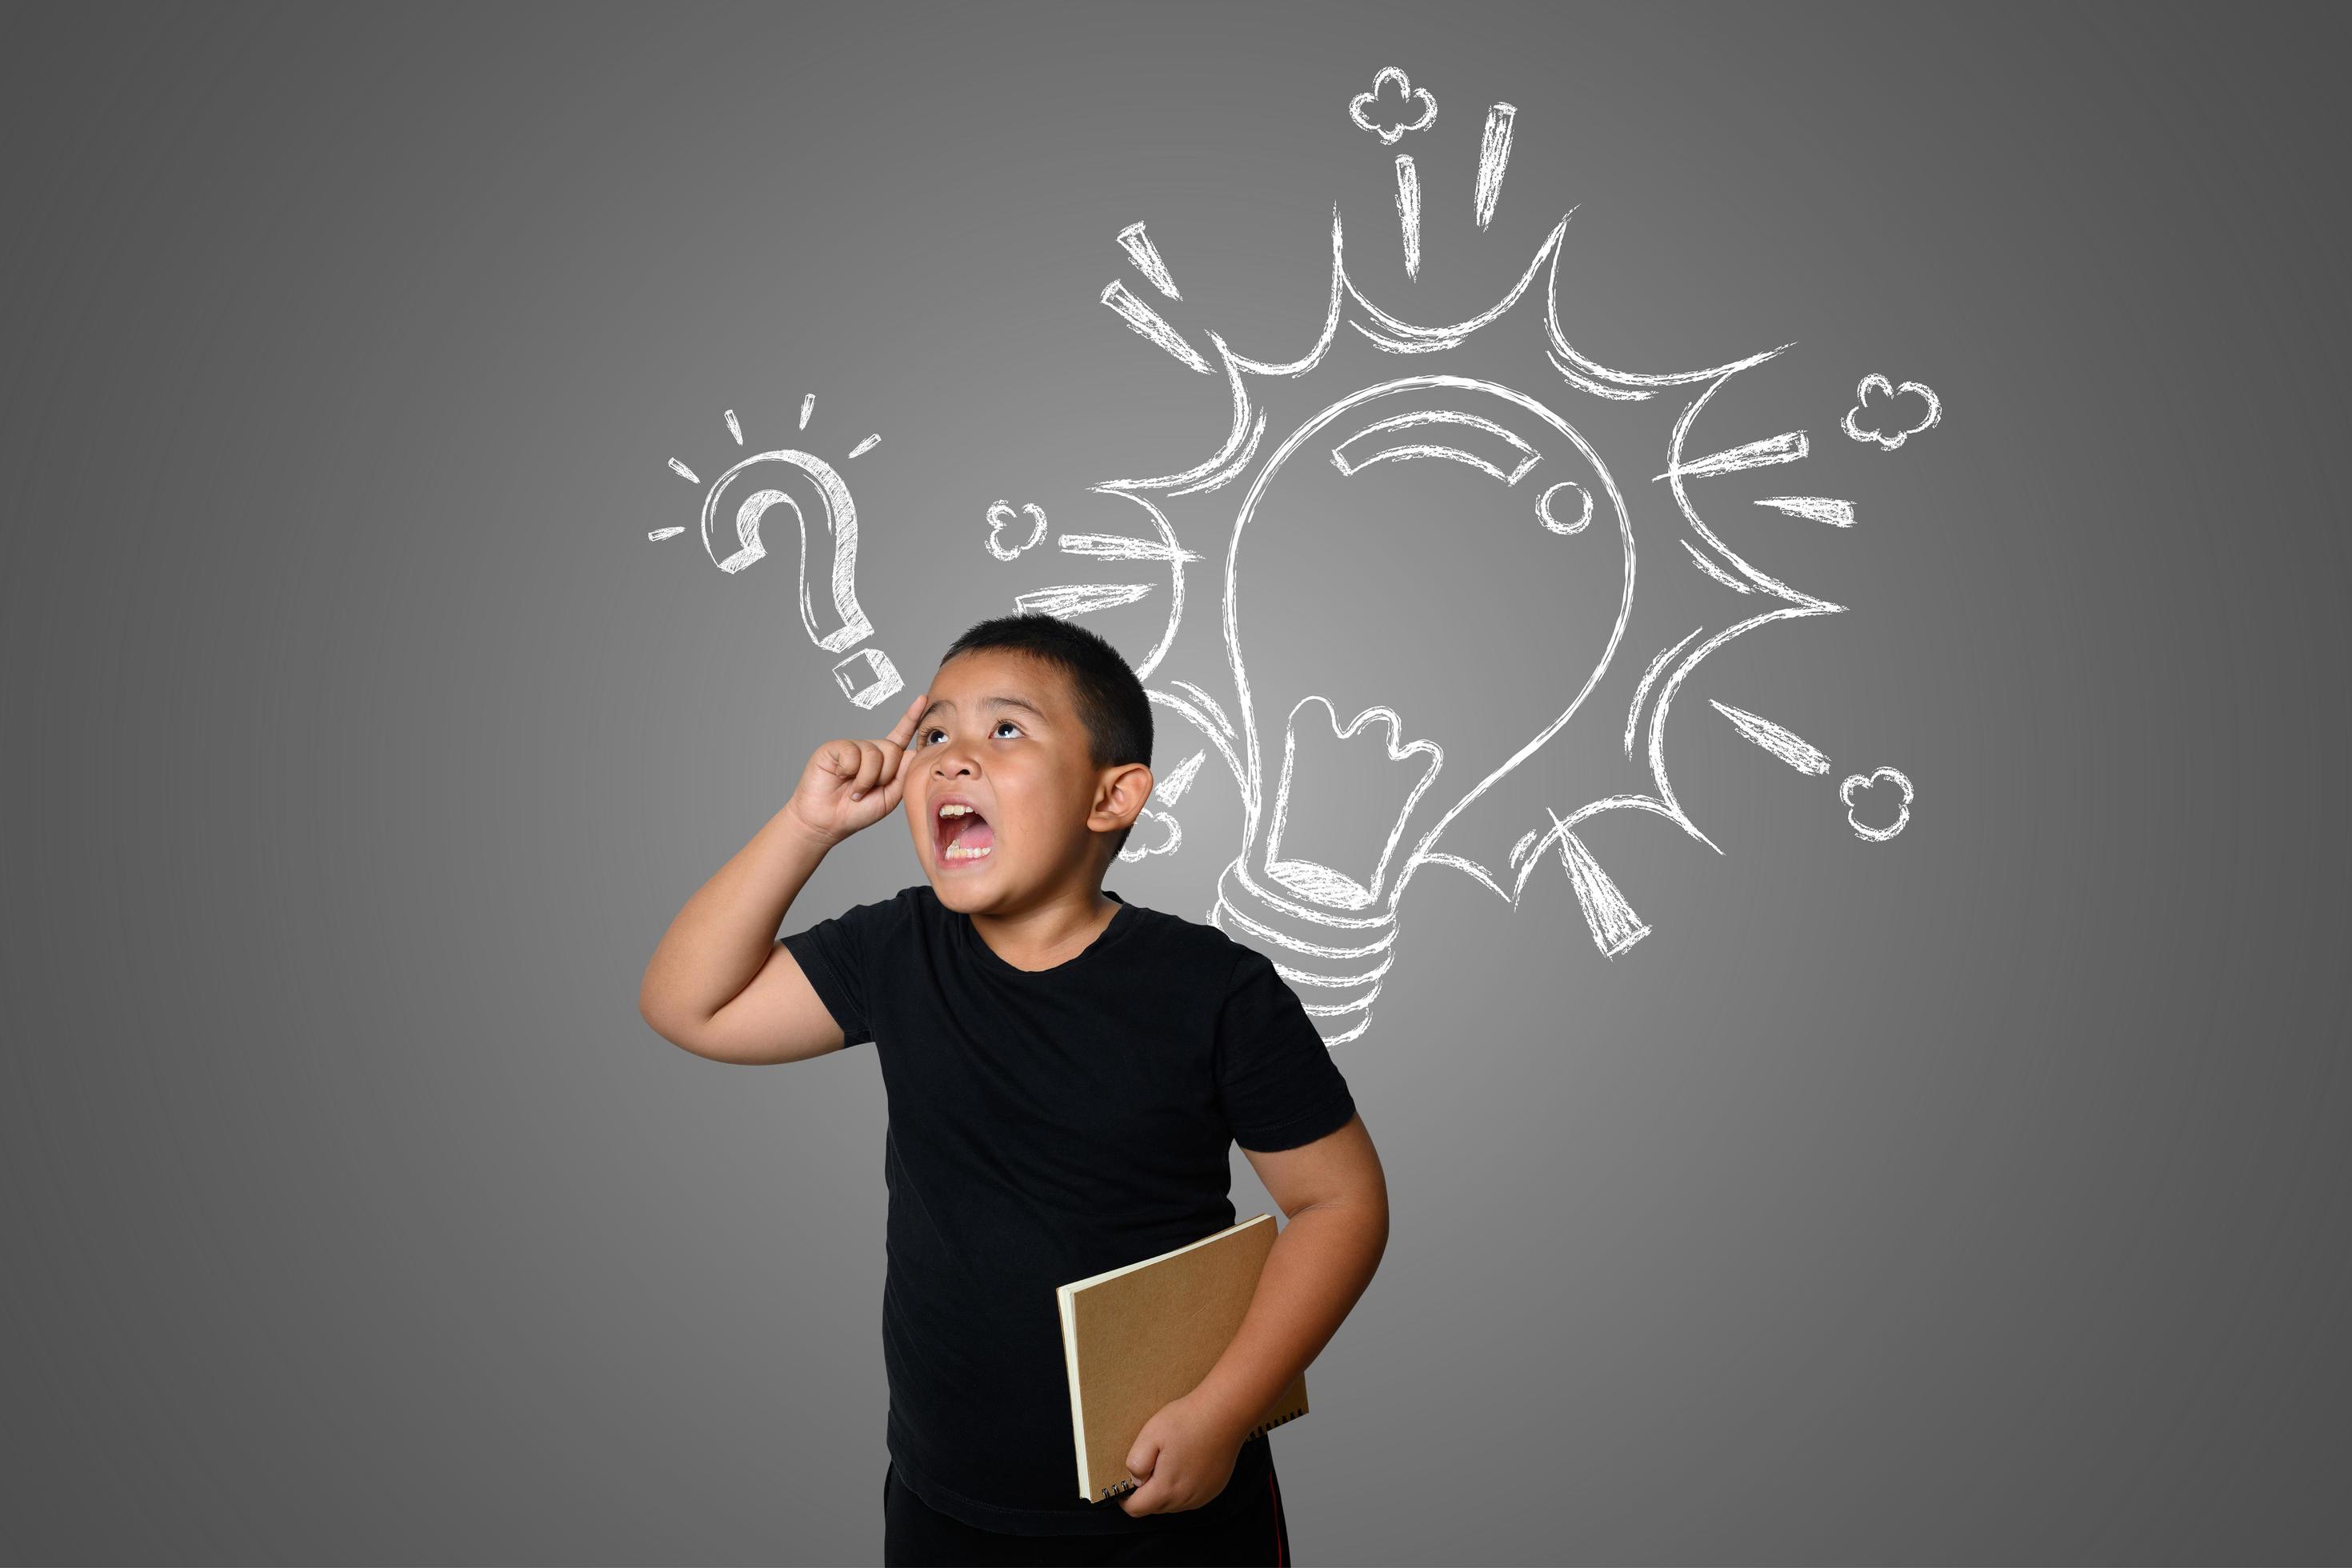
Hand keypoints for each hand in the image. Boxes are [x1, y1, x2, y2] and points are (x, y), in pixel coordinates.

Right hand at [783, 690, 927, 847]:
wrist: (826, 822)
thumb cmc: (856, 812)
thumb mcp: (889, 797)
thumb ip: (903, 775)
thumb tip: (913, 751)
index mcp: (884, 761)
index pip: (901, 736)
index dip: (911, 718)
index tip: (923, 699)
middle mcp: (869, 750)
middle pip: (892, 749)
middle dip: (884, 775)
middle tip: (867, 790)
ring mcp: (852, 747)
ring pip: (874, 753)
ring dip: (866, 779)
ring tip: (854, 790)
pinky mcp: (834, 748)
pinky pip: (852, 753)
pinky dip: (849, 771)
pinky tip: (840, 778)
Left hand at [1117, 1391, 1247, 1516]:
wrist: (1224, 1413)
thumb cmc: (1188, 1421)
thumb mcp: (1150, 1435)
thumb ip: (1136, 1463)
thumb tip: (1136, 1479)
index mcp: (1166, 1489)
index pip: (1137, 1509)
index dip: (1125, 1499)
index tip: (1123, 1486)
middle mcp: (1186, 1499)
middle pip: (1155, 1508)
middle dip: (1146, 1493)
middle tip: (1148, 1466)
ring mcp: (1202, 1495)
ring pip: (1173, 1503)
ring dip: (1165, 1490)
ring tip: (1168, 1462)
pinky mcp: (1214, 1488)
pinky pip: (1191, 1496)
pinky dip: (1183, 1486)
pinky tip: (1185, 1463)